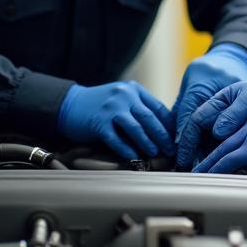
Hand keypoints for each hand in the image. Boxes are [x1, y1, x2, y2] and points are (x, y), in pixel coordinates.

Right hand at [58, 80, 173, 160]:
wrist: (70, 104)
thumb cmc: (100, 105)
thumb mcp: (122, 99)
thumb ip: (139, 108)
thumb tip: (163, 130)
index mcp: (133, 89)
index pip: (158, 107)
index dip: (169, 124)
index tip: (176, 138)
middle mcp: (124, 95)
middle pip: (149, 118)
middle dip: (162, 136)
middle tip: (170, 150)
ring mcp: (111, 108)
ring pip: (135, 127)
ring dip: (147, 142)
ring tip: (155, 153)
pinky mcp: (99, 122)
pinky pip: (116, 138)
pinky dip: (126, 148)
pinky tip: (133, 156)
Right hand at [176, 67, 246, 169]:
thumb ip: (234, 113)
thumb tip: (217, 132)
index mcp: (216, 103)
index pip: (196, 121)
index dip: (188, 139)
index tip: (185, 156)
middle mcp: (217, 116)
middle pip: (199, 137)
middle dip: (194, 155)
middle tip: (194, 172)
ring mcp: (225, 128)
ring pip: (210, 146)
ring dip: (207, 160)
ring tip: (206, 175)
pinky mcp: (235, 137)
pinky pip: (225, 150)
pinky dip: (223, 160)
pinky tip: (224, 171)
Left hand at [193, 77, 246, 174]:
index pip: (233, 136)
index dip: (219, 150)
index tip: (209, 162)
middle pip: (222, 142)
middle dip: (206, 157)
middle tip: (192, 170)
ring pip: (222, 149)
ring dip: (207, 164)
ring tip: (194, 177)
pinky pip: (232, 157)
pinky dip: (218, 167)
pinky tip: (209, 176)